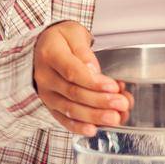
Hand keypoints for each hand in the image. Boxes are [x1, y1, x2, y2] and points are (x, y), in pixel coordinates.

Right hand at [33, 21, 129, 135]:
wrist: (42, 46)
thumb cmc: (61, 38)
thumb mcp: (73, 34)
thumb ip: (83, 51)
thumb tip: (92, 70)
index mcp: (50, 55)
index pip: (72, 72)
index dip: (94, 82)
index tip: (113, 87)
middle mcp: (45, 77)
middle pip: (73, 93)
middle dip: (100, 101)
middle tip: (121, 104)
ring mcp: (47, 93)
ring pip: (70, 109)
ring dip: (94, 116)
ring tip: (115, 118)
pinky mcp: (50, 105)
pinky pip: (62, 119)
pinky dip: (78, 126)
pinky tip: (93, 129)